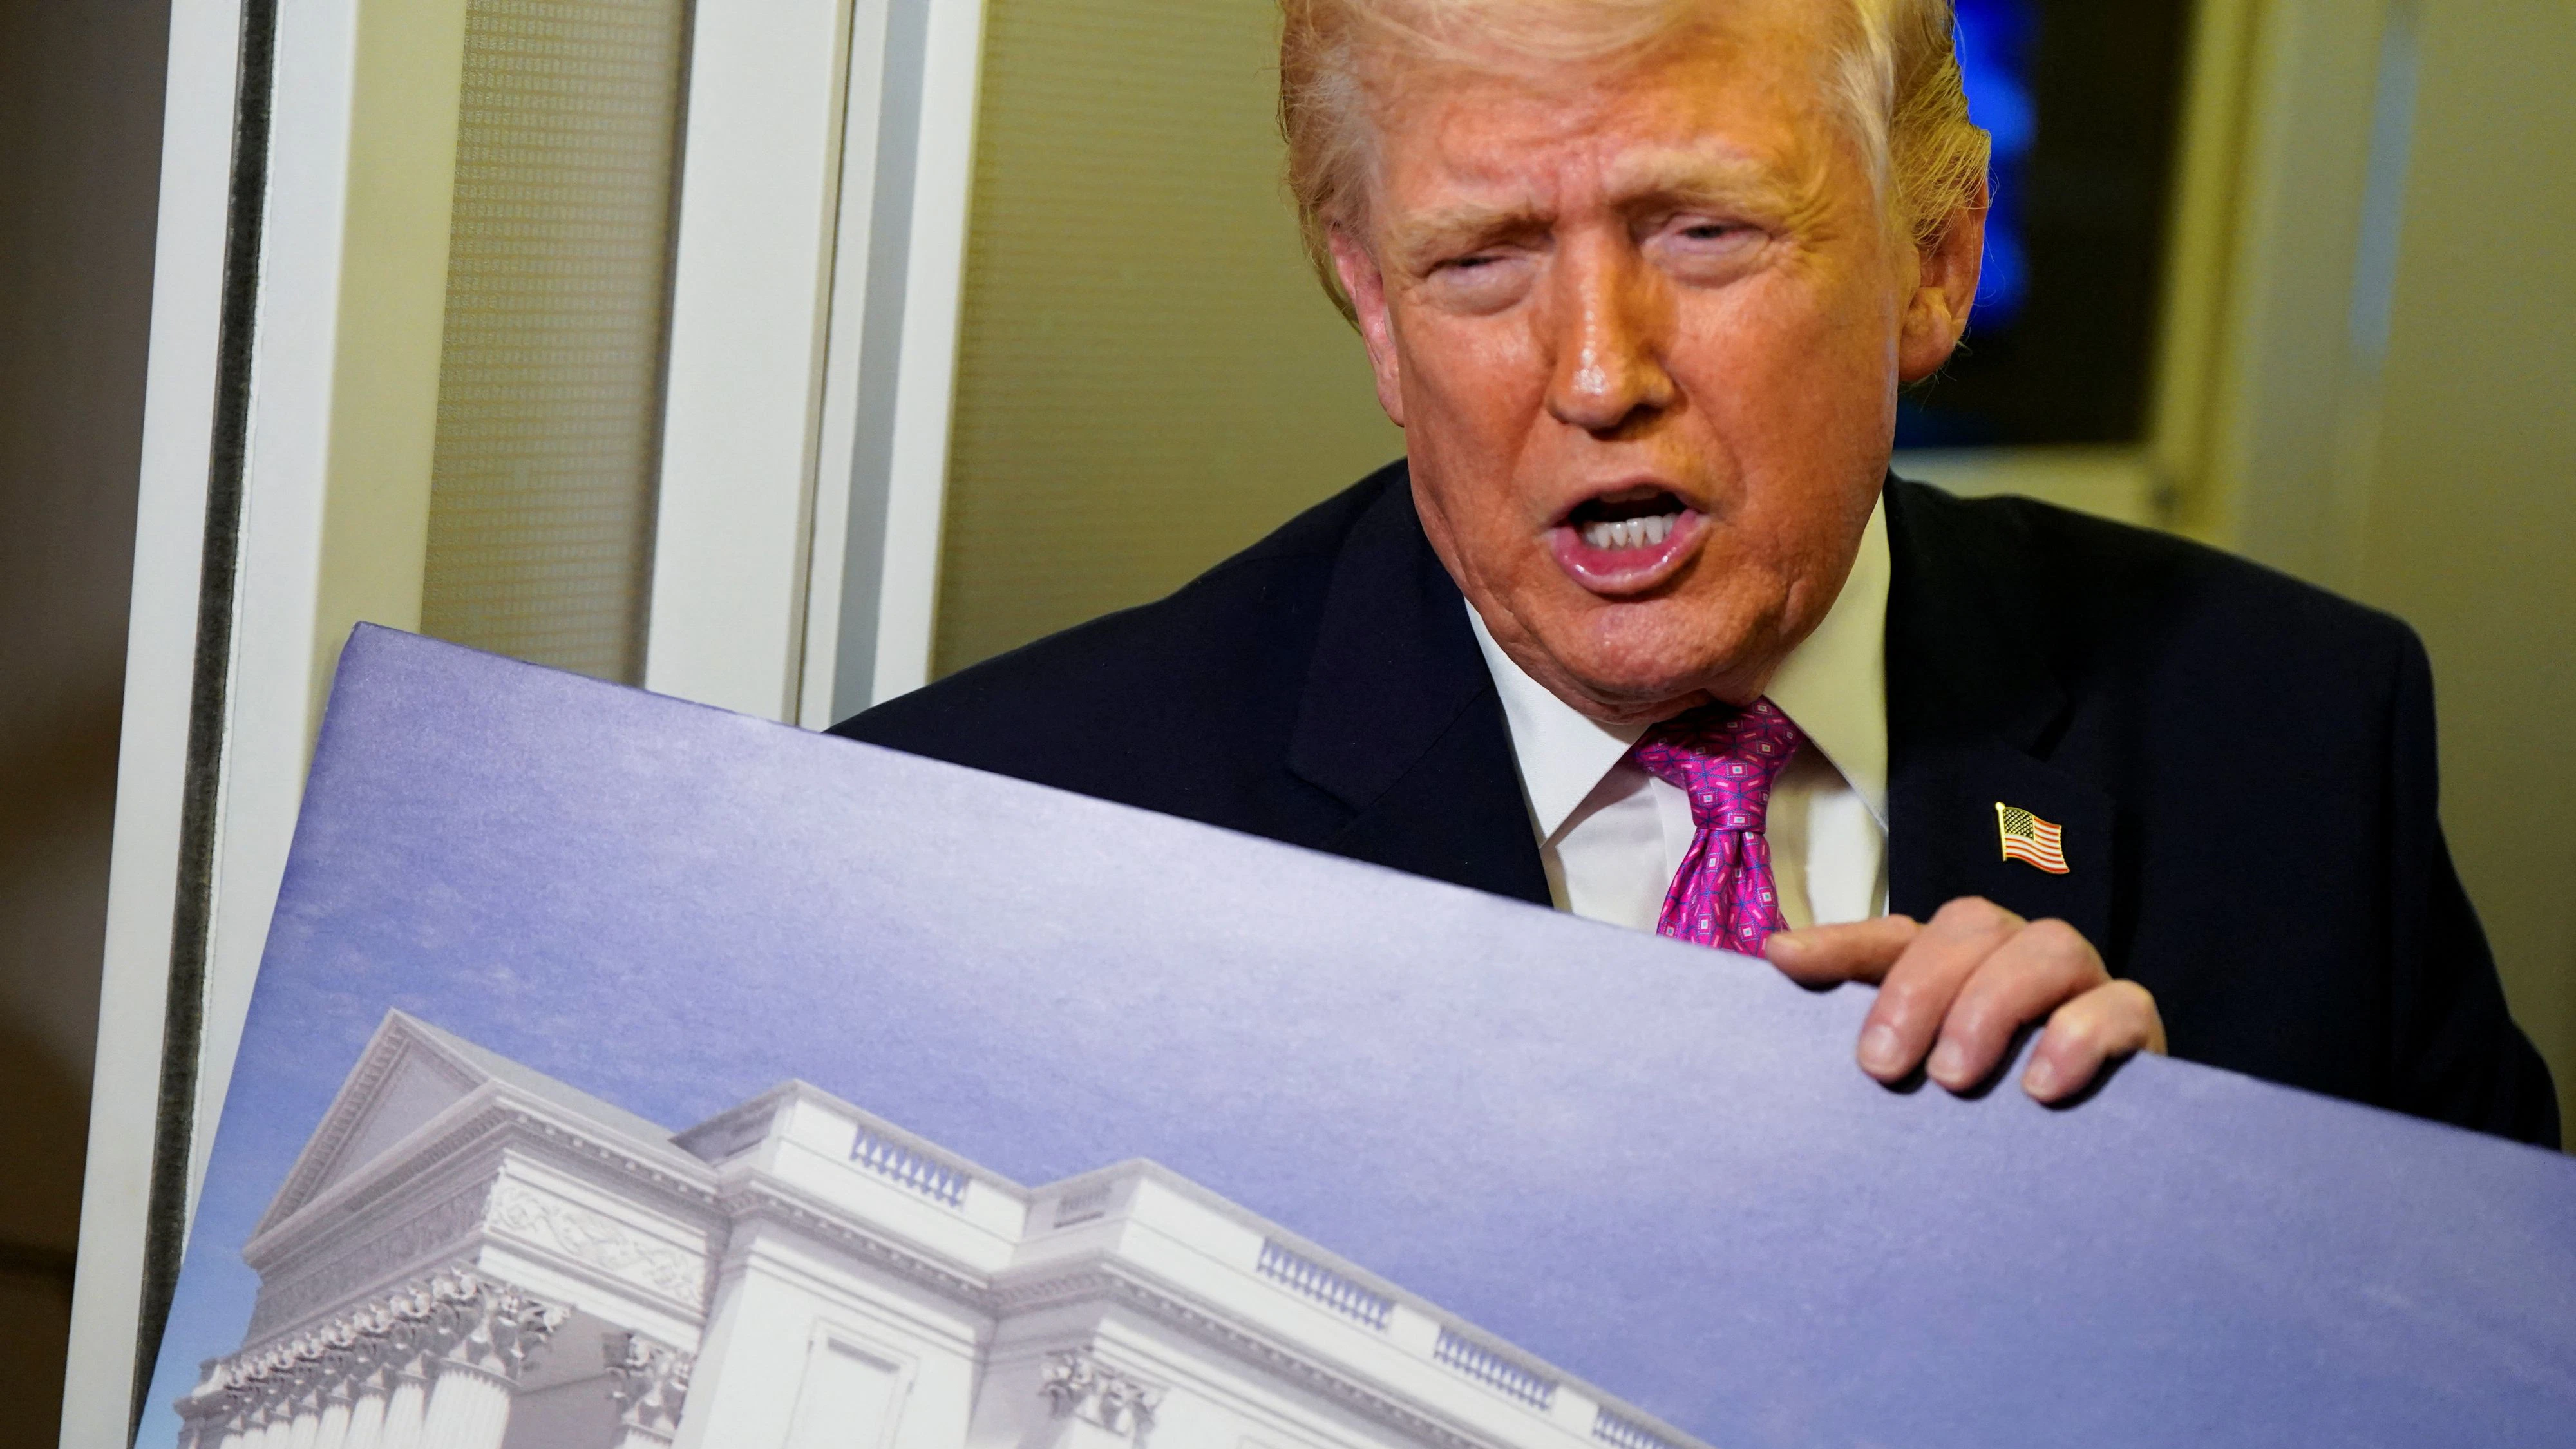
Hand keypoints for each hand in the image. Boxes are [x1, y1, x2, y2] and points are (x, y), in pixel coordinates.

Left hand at [1764, 898, 2164, 1102]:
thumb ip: (1868, 1045)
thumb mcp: (1914, 1088)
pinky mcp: (2137, 1028)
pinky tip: (2041, 1088)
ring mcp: (2084, 987)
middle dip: (1920, 986)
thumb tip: (1779, 976)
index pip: (1895, 935)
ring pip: (2050, 947)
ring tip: (1954, 1079)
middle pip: (1971, 925)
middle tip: (1881, 1066)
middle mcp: (2017, 961)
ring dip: (1993, 1006)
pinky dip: (2079, 1037)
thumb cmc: (1980, 1129)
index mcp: (1957, 968)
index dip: (1840, 943)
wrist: (2087, 1184)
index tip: (1784, 962)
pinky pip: (2123, 1005)